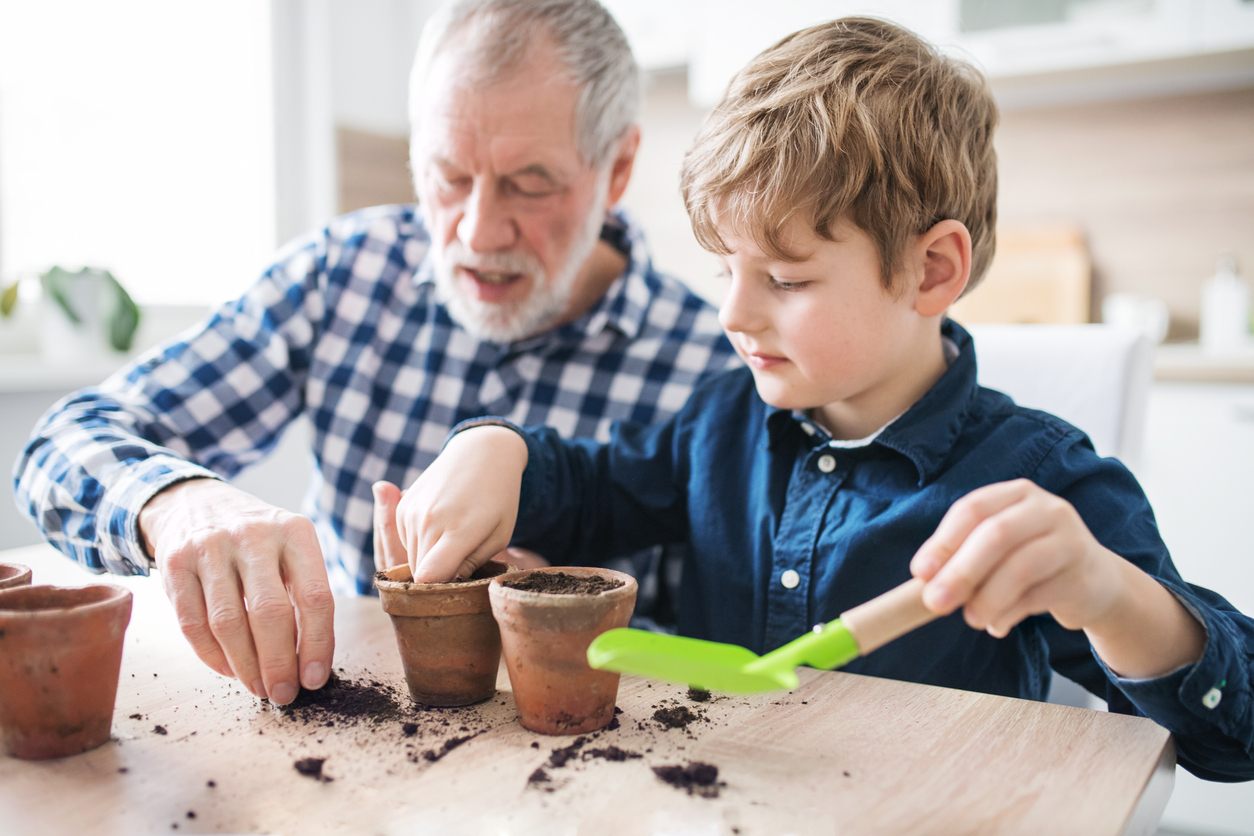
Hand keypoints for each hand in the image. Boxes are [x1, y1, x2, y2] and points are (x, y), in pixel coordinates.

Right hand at [139, 479, 334, 704]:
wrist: (196, 504)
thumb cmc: (257, 542)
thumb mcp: (291, 550)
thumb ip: (303, 596)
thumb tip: (311, 663)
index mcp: (295, 532)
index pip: (316, 597)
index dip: (317, 644)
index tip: (315, 679)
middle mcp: (254, 535)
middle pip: (270, 613)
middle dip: (279, 663)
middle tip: (283, 695)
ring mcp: (210, 546)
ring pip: (229, 623)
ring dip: (245, 666)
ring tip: (258, 687)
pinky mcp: (174, 563)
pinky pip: (193, 623)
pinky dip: (212, 656)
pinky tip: (229, 670)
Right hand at [373, 479, 547, 572]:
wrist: (481, 453)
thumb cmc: (499, 498)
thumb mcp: (498, 536)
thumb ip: (471, 564)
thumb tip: (445, 585)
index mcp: (458, 530)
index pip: (430, 579)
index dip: (442, 589)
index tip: (457, 586)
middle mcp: (428, 521)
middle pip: (419, 574)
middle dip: (437, 578)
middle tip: (461, 563)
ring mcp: (411, 512)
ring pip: (410, 560)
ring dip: (429, 561)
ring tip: (454, 541)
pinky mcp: (403, 507)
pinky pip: (406, 543)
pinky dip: (421, 544)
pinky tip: (442, 528)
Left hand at [910, 479, 1203, 678]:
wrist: (1095, 583)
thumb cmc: (1032, 562)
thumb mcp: (998, 550)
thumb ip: (964, 557)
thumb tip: (924, 581)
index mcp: (1016, 494)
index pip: (972, 509)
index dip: (943, 541)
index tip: (919, 572)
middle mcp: (1046, 508)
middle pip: (996, 535)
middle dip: (960, 571)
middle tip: (936, 603)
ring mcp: (1070, 539)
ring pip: (1020, 567)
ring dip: (987, 599)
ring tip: (971, 620)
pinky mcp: (1083, 575)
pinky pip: (1038, 597)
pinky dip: (1010, 615)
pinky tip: (998, 625)